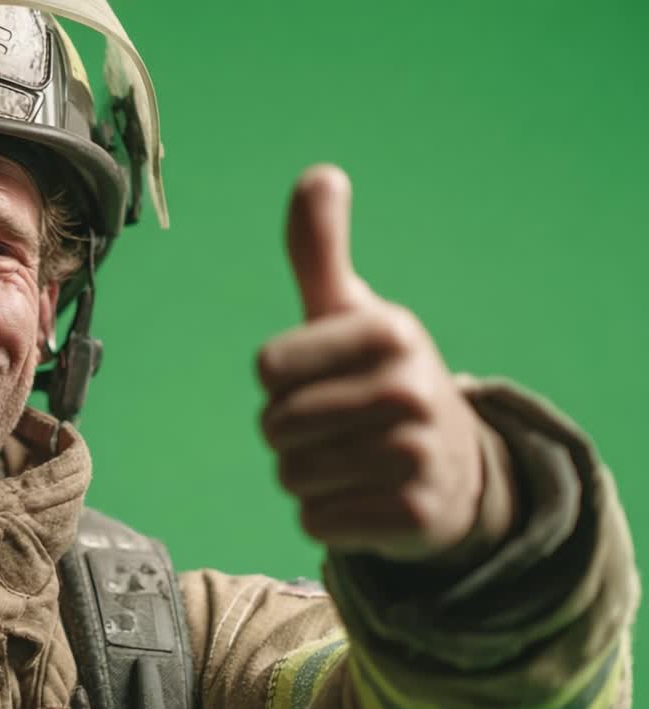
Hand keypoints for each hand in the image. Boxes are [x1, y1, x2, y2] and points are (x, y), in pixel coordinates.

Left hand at [257, 165, 495, 563]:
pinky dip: (327, 515)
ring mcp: (417, 454)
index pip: (268, 369)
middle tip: (336, 426)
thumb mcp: (350, 312)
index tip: (321, 376)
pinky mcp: (413, 515)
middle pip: (275, 426)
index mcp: (389, 332)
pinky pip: (315, 521)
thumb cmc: (379, 378)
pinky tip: (364, 498)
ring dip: (305, 474)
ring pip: (291, 476)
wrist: (454, 469)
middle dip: (288, 432)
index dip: (280, 380)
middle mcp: (410, 389)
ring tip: (350, 460)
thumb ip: (320, 250)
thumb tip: (319, 173)